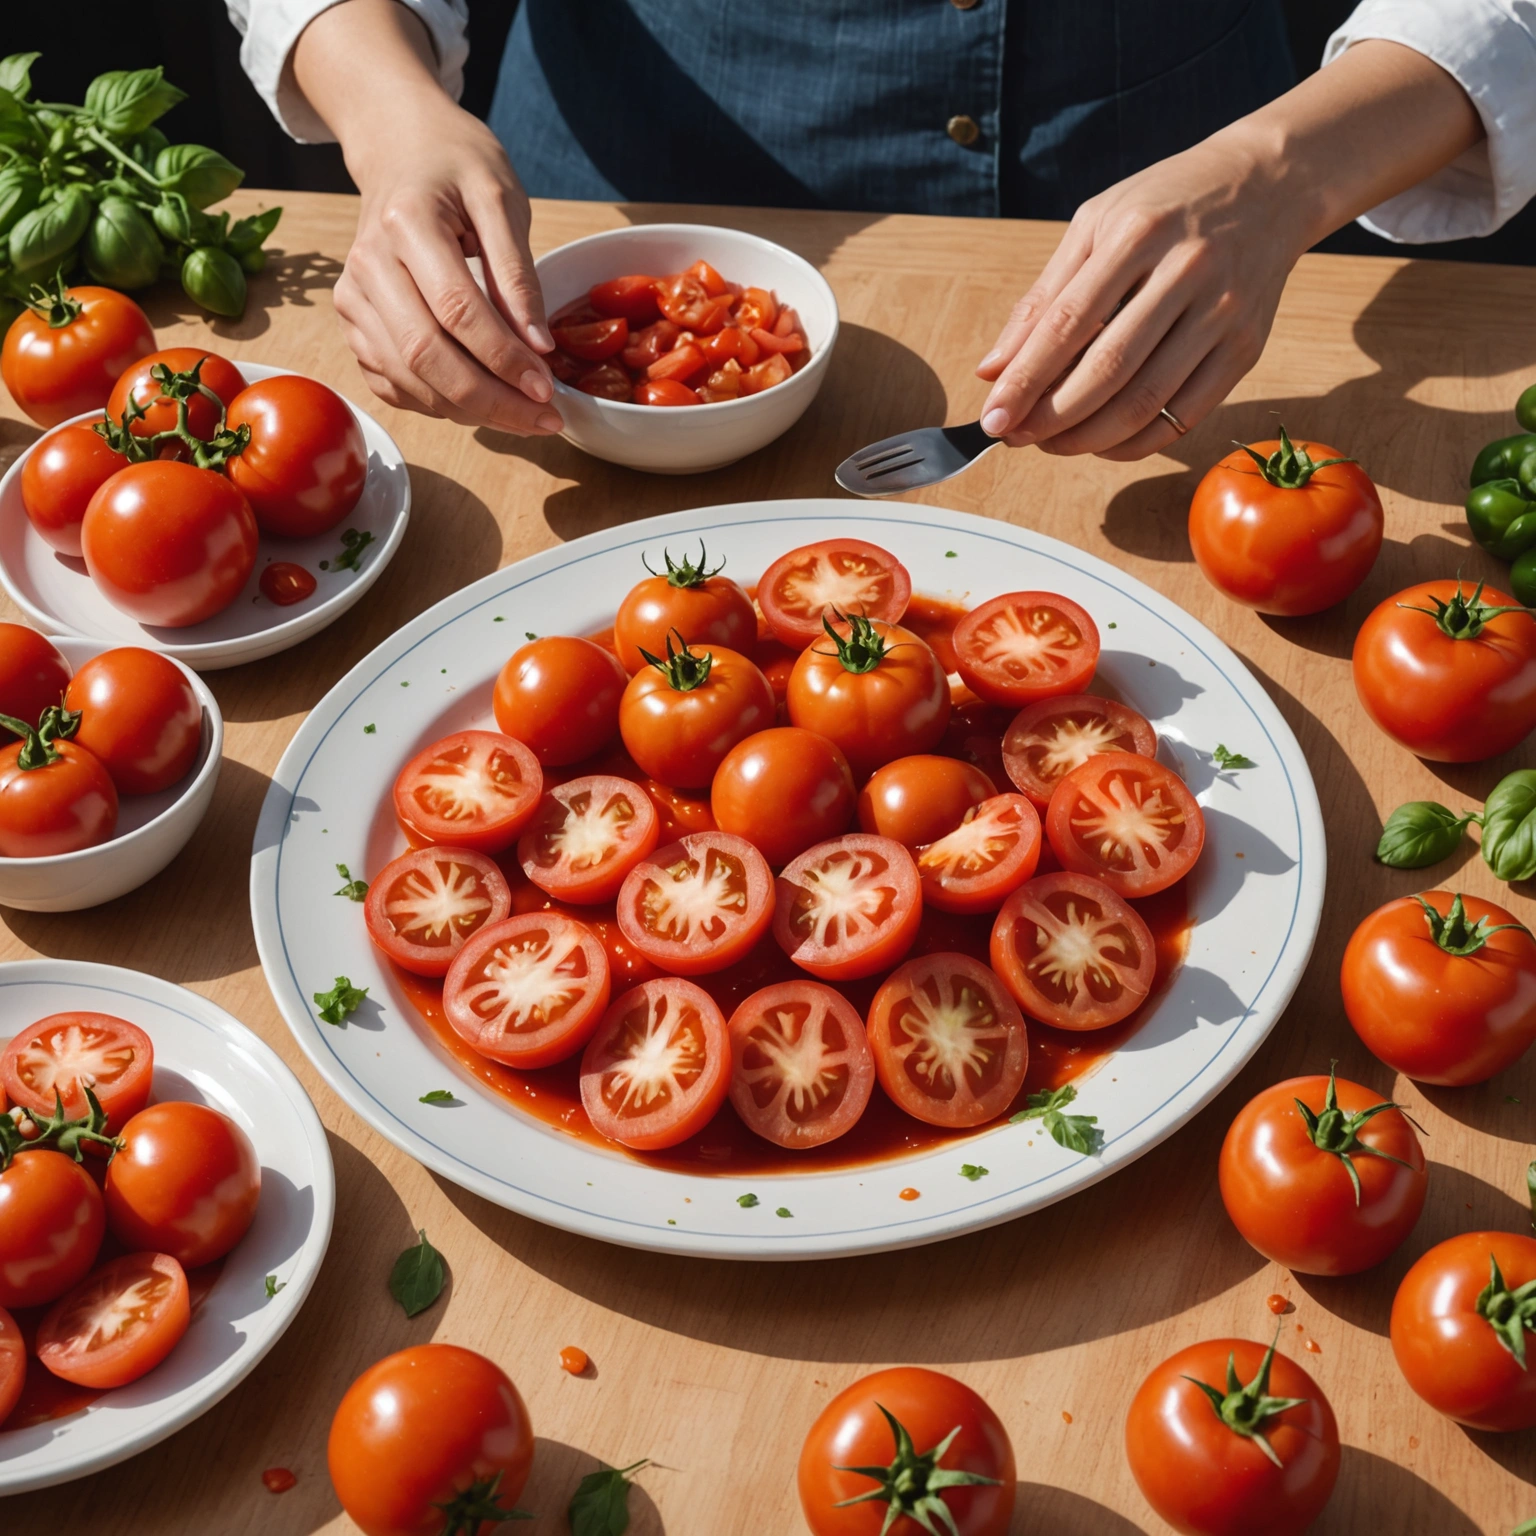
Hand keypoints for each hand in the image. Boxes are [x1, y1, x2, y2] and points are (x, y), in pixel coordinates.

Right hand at [333, 99, 561, 435]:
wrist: (399, 148)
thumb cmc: (455, 166)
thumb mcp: (502, 200)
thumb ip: (519, 275)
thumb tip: (538, 348)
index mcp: (406, 223)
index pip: (456, 311)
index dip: (504, 358)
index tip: (546, 389)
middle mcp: (367, 265)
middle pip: (426, 356)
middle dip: (490, 400)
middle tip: (542, 420)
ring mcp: (353, 298)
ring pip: (408, 379)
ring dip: (469, 411)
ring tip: (521, 416)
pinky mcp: (353, 323)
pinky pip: (393, 384)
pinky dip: (439, 405)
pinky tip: (481, 403)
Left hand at [974, 130, 1304, 460]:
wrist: (1270, 185)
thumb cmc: (1168, 205)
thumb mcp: (1096, 225)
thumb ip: (1043, 297)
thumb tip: (992, 369)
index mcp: (1137, 235)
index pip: (1067, 325)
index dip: (1025, 381)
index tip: (992, 418)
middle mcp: (1186, 272)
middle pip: (1107, 371)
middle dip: (1051, 418)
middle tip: (1016, 437)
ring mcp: (1222, 313)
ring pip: (1145, 401)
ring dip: (1088, 438)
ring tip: (1051, 445)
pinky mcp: (1246, 348)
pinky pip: (1183, 416)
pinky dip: (1135, 442)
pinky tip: (1102, 443)